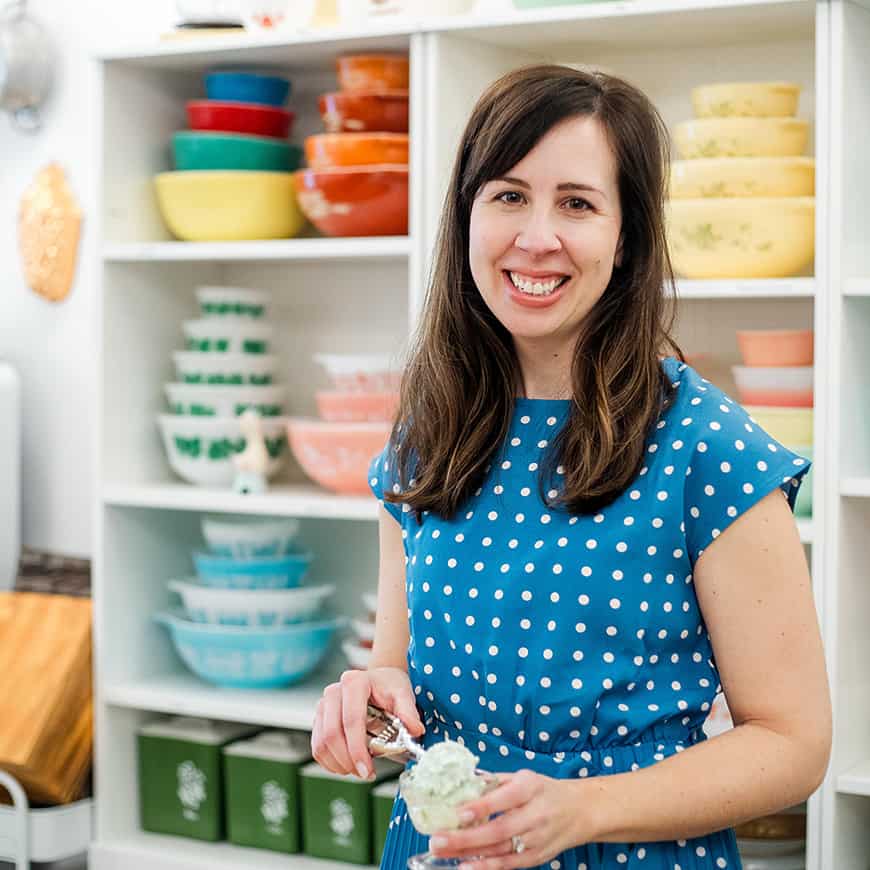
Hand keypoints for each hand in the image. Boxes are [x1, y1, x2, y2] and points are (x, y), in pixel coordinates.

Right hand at [310, 665, 424, 778]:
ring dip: (337, 764)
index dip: (357, 749)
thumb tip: (415, 730)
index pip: (351, 720)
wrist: (378, 681)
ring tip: (358, 771)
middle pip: (332, 734)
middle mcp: (334, 692)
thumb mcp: (403, 694)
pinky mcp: (319, 718)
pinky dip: (330, 762)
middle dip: (347, 761)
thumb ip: (408, 711)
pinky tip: (347, 766)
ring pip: (321, 743)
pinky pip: (317, 746)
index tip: (367, 770)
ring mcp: (323, 705)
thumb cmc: (389, 687)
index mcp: (354, 682)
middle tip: (365, 774)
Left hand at [428, 769, 596, 868]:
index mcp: (530, 788)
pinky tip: (466, 866)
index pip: (504, 798)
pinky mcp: (537, 858)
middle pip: (499, 830)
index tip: (458, 813)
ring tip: (444, 853)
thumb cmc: (545, 791)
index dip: (481, 807)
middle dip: (466, 838)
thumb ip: (494, 782)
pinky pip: (509, 864)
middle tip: (438, 840)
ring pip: (500, 851)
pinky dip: (487, 867)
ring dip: (470, 854)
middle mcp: (535, 815)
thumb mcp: (523, 776)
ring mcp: (537, 840)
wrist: (580, 811)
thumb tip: (463, 784)